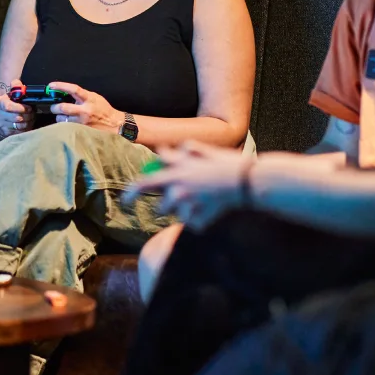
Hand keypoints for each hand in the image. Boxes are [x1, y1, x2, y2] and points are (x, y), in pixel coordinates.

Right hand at [0, 81, 34, 136]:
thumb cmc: (9, 102)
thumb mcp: (11, 93)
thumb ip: (16, 86)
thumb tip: (17, 83)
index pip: (8, 107)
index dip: (21, 108)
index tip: (29, 108)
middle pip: (16, 118)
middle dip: (28, 116)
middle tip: (33, 113)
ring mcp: (1, 125)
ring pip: (19, 126)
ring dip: (28, 122)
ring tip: (31, 118)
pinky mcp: (6, 133)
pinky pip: (19, 132)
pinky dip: (26, 128)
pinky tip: (28, 123)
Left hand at [48, 82, 119, 128]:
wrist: (114, 124)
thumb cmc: (103, 109)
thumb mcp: (94, 97)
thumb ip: (81, 95)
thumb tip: (66, 93)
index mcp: (89, 99)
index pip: (73, 89)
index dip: (61, 86)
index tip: (51, 85)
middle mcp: (84, 110)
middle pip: (63, 108)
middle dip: (55, 107)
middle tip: (54, 107)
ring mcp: (82, 122)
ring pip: (62, 119)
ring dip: (59, 117)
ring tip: (63, 116)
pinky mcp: (80, 130)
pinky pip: (67, 127)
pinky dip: (64, 125)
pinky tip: (67, 123)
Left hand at [124, 140, 253, 230]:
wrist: (250, 181)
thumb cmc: (228, 164)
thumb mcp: (204, 152)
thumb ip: (182, 153)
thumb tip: (164, 150)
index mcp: (178, 173)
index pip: (147, 183)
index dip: (132, 191)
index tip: (124, 200)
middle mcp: (179, 189)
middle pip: (159, 203)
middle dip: (155, 202)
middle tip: (150, 201)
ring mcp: (190, 205)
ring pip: (178, 214)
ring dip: (184, 211)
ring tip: (202, 201)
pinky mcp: (202, 219)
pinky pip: (195, 224)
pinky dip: (202, 220)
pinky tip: (214, 210)